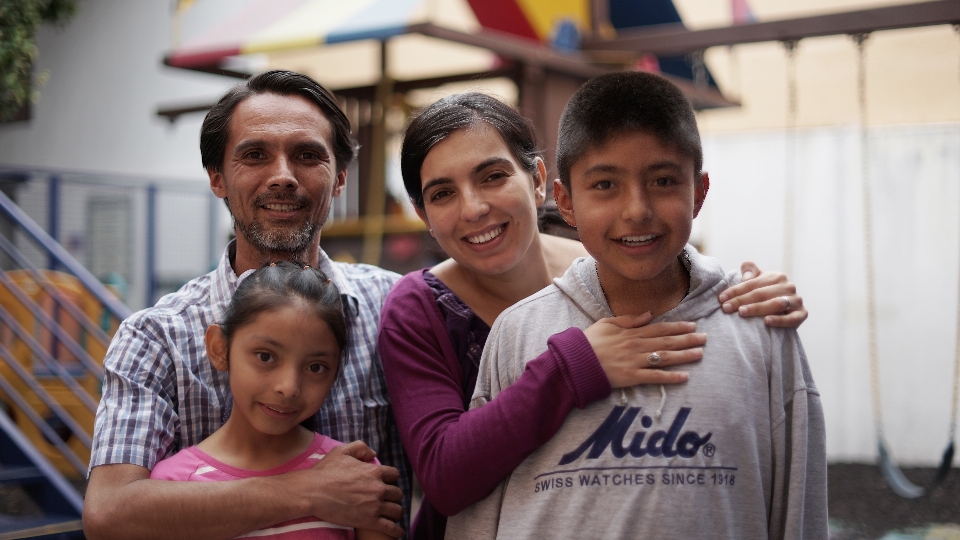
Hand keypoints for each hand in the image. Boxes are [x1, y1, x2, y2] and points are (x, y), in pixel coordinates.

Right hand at [299, 441, 403, 537]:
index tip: (386, 483)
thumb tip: (373, 454)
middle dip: (393, 496)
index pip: (394, 475)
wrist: (313, 492)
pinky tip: (398, 532)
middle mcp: (378, 488)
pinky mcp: (369, 521)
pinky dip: (396, 530)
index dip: (391, 479)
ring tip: (391, 515)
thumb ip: (360, 448)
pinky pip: (390, 527)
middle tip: (387, 499)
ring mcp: (375, 506)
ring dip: (395, 512)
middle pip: (397, 493)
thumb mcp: (342, 451)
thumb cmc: (325, 471)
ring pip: (397, 510)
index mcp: (374, 471)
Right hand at [583, 312, 705, 387]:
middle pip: (667, 341)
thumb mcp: (607, 323)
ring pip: (665, 357)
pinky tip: (685, 377)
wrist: (575, 362)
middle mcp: (637, 345)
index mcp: (631, 332)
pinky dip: (671, 377)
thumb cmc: (589, 342)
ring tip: (700, 354)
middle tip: (705, 338)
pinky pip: (655, 377)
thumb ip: (629, 319)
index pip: (660, 328)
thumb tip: (649, 314)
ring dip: (684, 355)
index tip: (693, 325)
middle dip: (688, 339)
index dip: (678, 327)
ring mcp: (635, 361)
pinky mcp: (632, 377)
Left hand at [718, 261, 807, 327]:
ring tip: (741, 312)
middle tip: (726, 308)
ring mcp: (797, 300)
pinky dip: (779, 320)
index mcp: (777, 277)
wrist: (786, 313)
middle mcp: (788, 286)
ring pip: (775, 304)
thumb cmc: (766, 296)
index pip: (752, 283)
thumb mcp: (759, 282)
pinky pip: (791, 318)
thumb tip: (746, 271)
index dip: (735, 291)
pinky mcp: (802, 314)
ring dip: (757, 308)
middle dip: (741, 300)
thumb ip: (751, 272)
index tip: (721, 298)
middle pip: (761, 294)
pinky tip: (766, 322)